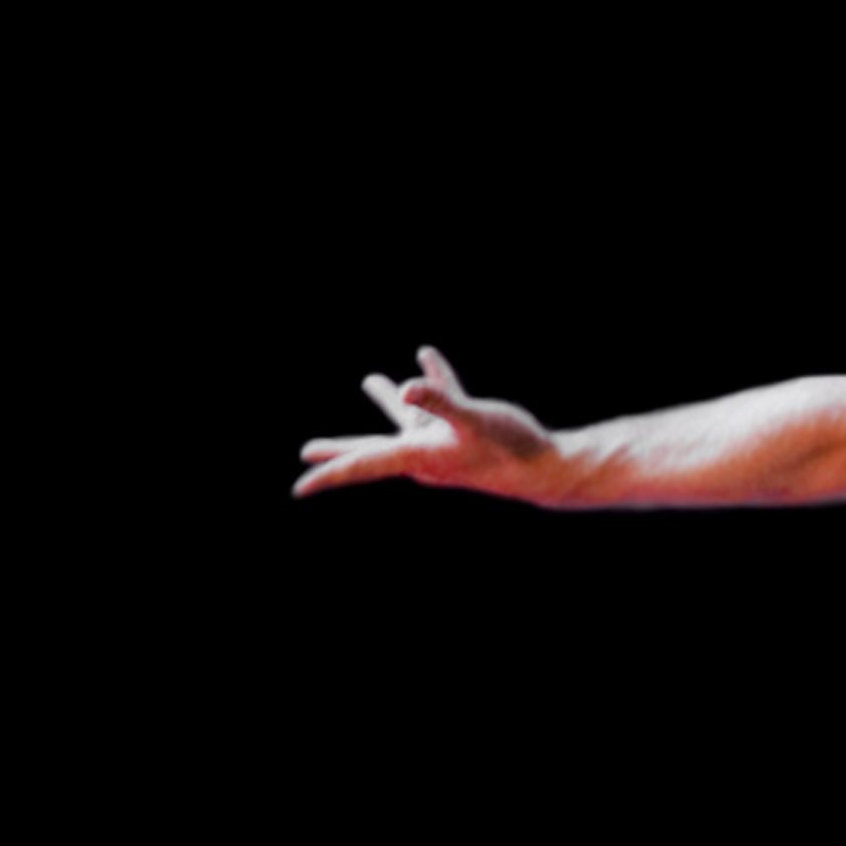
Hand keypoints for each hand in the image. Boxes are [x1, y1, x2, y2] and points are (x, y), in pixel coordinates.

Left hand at [294, 345, 568, 499]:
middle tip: (306, 452)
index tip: (298, 488)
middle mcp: (423, 453)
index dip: (329, 474)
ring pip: (405, 420)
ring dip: (387, 401)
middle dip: (339, 449)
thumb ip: (441, 402)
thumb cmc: (512, 448)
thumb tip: (407, 386)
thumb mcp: (475, 419)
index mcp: (417, 455)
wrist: (547, 467)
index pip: (362, 465)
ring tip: (369, 380)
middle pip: (370, 451)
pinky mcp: (463, 430)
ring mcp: (442, 442)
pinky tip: (428, 356)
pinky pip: (439, 403)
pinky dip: (434, 380)